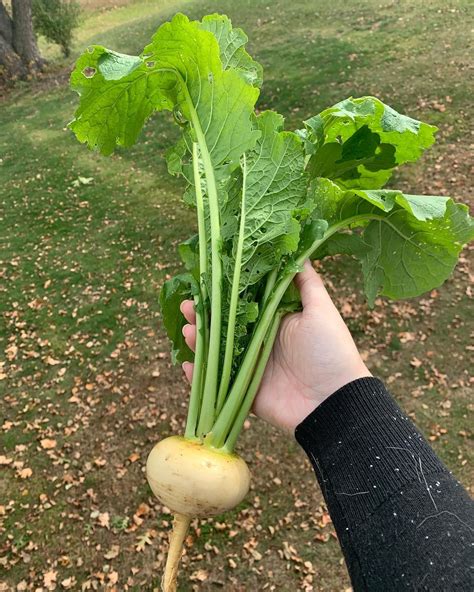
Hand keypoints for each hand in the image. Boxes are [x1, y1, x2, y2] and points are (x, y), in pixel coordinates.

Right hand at [180, 261, 370, 432]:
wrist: (334, 401)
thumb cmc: (330, 350)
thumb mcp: (321, 310)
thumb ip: (306, 282)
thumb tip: (300, 248)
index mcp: (275, 320)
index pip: (243, 302)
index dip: (224, 293)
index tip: (205, 280)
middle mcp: (260, 342)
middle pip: (225, 326)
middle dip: (204, 316)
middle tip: (188, 306)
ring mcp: (251, 368)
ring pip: (218, 352)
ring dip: (199, 342)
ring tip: (186, 331)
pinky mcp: (246, 393)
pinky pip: (218, 385)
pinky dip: (200, 378)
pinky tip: (187, 366)